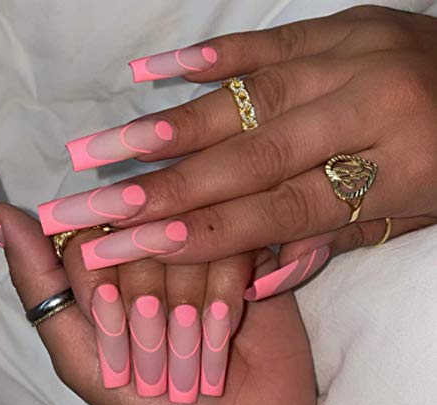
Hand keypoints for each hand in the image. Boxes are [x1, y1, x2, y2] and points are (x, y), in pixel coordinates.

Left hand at [0, 202, 335, 404]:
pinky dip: (223, 301)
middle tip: (161, 362)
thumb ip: (41, 289)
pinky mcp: (243, 258)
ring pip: (185, 244)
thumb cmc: (149, 401)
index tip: (118, 344)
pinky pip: (231, 252)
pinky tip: (226, 334)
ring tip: (194, 357)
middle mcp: (151, 251)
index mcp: (108, 266)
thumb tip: (2, 213)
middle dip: (149, 313)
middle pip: (138, 241)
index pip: (88, 242)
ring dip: (188, 313)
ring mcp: (198, 250)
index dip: (102, 295)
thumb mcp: (80, 356)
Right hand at [62, 5, 435, 299]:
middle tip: (96, 210)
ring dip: (166, 128)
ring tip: (103, 152)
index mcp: (394, 171)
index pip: (278, 211)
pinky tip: (150, 73)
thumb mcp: (406, 220)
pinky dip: (205, 57)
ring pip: (243, 99)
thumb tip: (245, 281)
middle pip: (247, 160)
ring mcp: (350, 57)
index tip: (138, 247)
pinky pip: (264, 38)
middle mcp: (367, 110)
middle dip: (163, 189)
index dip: (207, 232)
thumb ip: (323, 247)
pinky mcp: (340, 23)